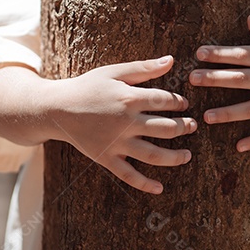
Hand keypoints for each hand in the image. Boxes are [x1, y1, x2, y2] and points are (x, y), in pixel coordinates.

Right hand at [39, 56, 196, 193]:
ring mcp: (116, 142)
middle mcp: (126, 122)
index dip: (179, 102)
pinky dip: (145, 184)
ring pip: (153, 154)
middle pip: (165, 128)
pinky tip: (160, 188)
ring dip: (175, 158)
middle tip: (193, 126)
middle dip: (184, 127)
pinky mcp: (106, 158)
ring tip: (188, 155)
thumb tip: (171, 60)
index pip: (165, 101)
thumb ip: (143, 68)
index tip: (184, 104)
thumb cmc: (87, 87)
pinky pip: (128, 175)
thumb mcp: (114, 72)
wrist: (56, 109)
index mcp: (129, 98)